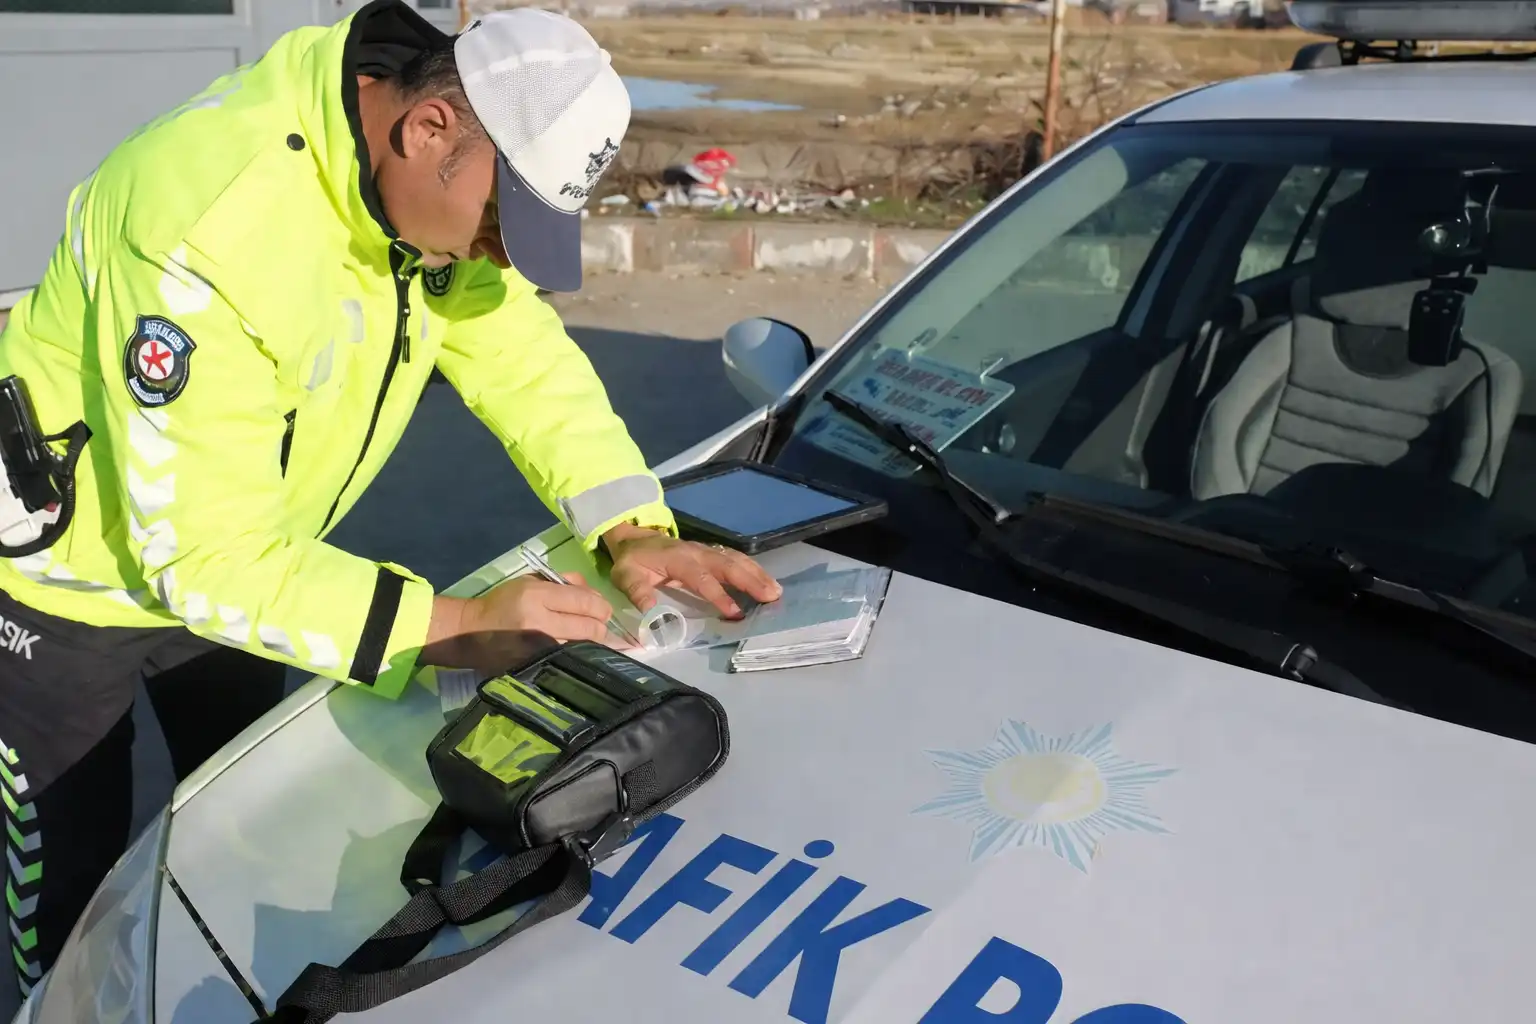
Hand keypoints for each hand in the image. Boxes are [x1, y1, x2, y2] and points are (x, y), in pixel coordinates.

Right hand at [424, 573, 621, 671]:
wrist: (469, 632)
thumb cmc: (503, 603)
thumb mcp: (530, 582)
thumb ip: (564, 583)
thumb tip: (595, 594)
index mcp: (537, 596)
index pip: (585, 602)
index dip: (602, 607)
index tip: (604, 611)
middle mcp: (540, 622)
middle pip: (590, 628)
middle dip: (600, 627)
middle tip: (598, 626)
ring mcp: (538, 648)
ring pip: (583, 647)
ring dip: (590, 643)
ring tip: (586, 638)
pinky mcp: (535, 666)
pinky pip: (568, 660)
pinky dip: (576, 655)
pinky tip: (574, 651)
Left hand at [603, 523, 781, 618]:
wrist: (635, 537)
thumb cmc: (632, 561)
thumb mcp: (625, 576)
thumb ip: (637, 591)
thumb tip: (651, 610)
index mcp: (678, 559)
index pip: (701, 578)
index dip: (719, 595)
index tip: (735, 613)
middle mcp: (697, 552)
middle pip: (728, 565)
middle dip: (751, 580)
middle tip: (772, 597)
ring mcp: (707, 551)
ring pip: (736, 560)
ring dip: (757, 574)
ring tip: (776, 591)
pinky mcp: (712, 553)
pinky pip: (736, 559)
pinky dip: (754, 569)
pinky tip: (766, 582)